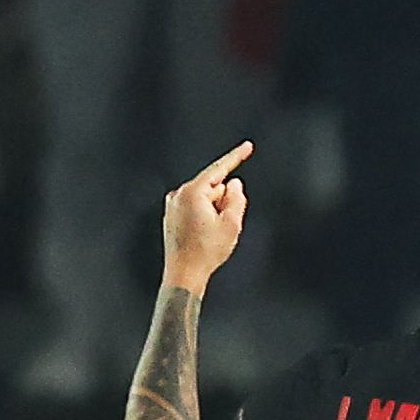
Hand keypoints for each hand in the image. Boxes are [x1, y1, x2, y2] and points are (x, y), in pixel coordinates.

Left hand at [162, 141, 252, 291]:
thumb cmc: (207, 251)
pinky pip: (195, 208)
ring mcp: (173, 204)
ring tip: (214, 236)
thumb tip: (234, 184)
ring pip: (205, 199)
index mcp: (193, 193)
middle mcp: (179, 194)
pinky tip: (206, 237)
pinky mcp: (172, 215)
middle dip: (225, 201)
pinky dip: (206, 217)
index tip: (248, 146)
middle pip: (213, 188)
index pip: (218, 170)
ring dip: (216, 211)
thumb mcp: (232, 224)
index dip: (236, 158)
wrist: (184, 272)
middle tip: (227, 226)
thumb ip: (236, 199)